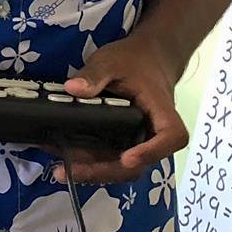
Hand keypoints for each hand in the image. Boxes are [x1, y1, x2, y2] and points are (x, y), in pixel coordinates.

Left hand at [61, 34, 185, 184]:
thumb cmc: (134, 60)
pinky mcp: (125, 142)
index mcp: (161, 111)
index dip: (152, 151)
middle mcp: (153, 132)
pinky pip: (111, 159)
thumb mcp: (111, 61)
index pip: (171, 136)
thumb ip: (94, 75)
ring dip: (93, 172)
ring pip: (122, 168)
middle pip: (139, 164)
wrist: (146, 59)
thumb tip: (72, 89)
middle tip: (69, 171)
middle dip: (104, 171)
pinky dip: (89, 163)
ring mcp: (140, 141)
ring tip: (59, 170)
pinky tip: (64, 158)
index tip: (128, 158)